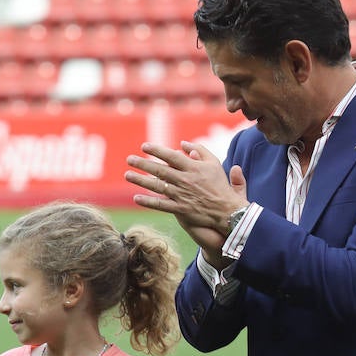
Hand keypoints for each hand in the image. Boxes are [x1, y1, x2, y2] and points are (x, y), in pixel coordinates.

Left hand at [126, 141, 245, 232]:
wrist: (227, 211)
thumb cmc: (220, 186)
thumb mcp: (214, 163)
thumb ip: (200, 151)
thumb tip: (183, 144)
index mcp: (193, 168)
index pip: (171, 156)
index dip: (156, 151)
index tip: (144, 146)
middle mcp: (185, 180)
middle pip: (160, 170)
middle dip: (142, 164)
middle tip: (129, 159)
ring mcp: (182, 195)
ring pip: (157, 186)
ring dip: (140, 180)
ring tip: (128, 175)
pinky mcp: (181, 209)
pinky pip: (161, 205)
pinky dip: (148, 201)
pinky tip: (136, 198)